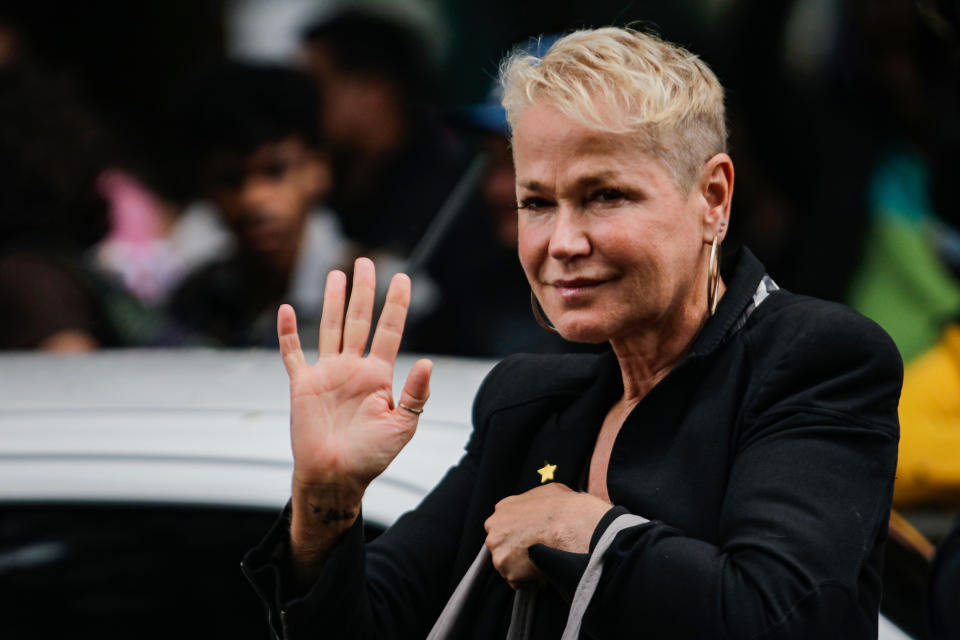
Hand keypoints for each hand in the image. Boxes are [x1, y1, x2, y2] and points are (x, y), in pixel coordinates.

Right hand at [279, 258, 431, 573]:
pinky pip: (293, 354)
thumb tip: (428, 362)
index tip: (402, 278)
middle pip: (358, 320)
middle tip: (365, 261)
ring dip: (332, 300)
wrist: (336, 477)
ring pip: (329, 327)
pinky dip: (288, 333)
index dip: (396, 304)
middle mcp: (353, 368)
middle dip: (363, 291)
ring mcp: (327, 374)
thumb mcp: (403, 426)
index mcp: (379, 375)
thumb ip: (415, 394)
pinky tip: (286, 309)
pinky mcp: (302, 385)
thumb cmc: (371, 457)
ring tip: (337, 273)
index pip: (389, 331)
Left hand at [483, 483, 610, 588]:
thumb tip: (540, 506)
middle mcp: (494, 530)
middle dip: (515, 550)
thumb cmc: (562, 508)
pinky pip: (516, 581)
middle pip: (501, 545)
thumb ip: (532, 501)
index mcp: (502, 510)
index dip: (517, 534)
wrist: (569, 526)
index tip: (528, 538)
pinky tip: (541, 570)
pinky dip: (527, 580)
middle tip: (535, 550)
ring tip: (542, 560)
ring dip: (521, 565)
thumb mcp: (546, 491)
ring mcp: (499, 552)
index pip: (502, 526)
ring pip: (507, 564)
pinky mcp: (508, 571)